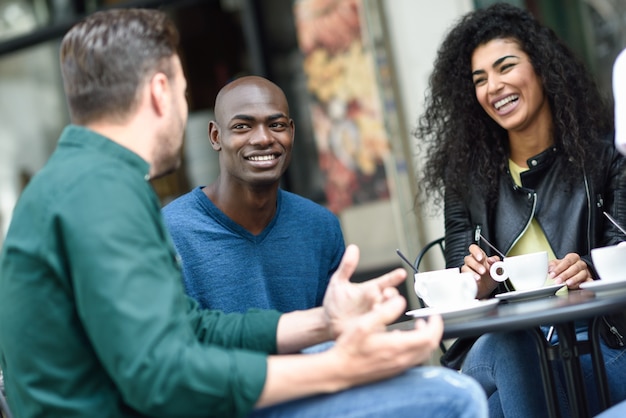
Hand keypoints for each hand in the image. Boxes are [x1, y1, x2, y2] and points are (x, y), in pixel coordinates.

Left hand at [322, 244, 406, 338]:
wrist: (328, 322)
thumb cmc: (336, 301)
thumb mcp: (338, 282)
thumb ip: (347, 266)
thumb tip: (352, 248)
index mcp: (370, 290)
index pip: (385, 282)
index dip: (394, 278)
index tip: (401, 273)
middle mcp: (375, 302)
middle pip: (391, 297)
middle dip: (391, 295)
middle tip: (386, 293)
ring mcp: (375, 316)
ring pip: (387, 313)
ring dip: (386, 310)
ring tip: (378, 308)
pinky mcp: (372, 329)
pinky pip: (380, 329)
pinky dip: (380, 327)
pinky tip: (376, 324)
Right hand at [328, 314, 443, 386]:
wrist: (340, 370)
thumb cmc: (349, 348)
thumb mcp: (365, 323)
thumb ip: (385, 311)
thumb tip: (400, 302)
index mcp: (397, 346)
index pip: (429, 336)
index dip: (435, 324)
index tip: (433, 315)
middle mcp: (401, 359)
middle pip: (429, 346)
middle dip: (433, 331)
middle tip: (429, 320)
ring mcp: (398, 367)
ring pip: (423, 354)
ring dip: (425, 339)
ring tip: (418, 327)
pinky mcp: (393, 371)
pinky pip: (413, 360)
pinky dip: (415, 348)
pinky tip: (402, 339)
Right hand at [462, 244, 500, 297]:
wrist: (487, 290)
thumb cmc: (491, 277)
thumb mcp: (497, 269)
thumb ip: (496, 262)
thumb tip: (492, 259)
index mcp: (480, 256)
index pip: (474, 249)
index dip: (476, 252)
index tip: (481, 258)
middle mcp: (472, 262)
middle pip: (468, 258)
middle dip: (476, 265)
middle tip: (483, 271)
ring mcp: (468, 270)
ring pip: (465, 267)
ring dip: (472, 273)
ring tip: (479, 278)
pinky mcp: (465, 278)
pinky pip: (463, 276)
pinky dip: (469, 279)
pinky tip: (475, 281)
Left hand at [549, 253, 592, 288]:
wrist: (575, 272)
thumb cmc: (565, 267)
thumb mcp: (557, 264)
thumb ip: (552, 265)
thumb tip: (549, 269)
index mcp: (573, 257)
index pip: (566, 262)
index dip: (559, 268)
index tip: (552, 275)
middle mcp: (580, 264)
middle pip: (574, 268)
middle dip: (565, 275)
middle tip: (558, 281)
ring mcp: (586, 271)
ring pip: (582, 274)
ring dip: (574, 279)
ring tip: (567, 284)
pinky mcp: (589, 279)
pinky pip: (589, 281)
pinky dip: (585, 284)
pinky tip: (580, 286)